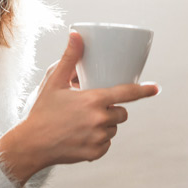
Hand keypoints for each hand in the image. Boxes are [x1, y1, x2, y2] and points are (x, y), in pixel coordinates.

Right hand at [0, 31, 159, 185]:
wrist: (31, 145)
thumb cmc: (42, 111)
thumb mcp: (54, 82)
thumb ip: (69, 58)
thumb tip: (76, 34)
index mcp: (93, 100)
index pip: (127, 93)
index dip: (144, 90)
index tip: (156, 88)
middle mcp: (99, 120)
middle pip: (121, 113)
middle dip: (111, 110)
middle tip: (90, 109)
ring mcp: (98, 138)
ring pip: (114, 129)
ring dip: (105, 125)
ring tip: (81, 124)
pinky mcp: (95, 153)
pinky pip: (106, 144)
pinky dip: (98, 141)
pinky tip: (81, 137)